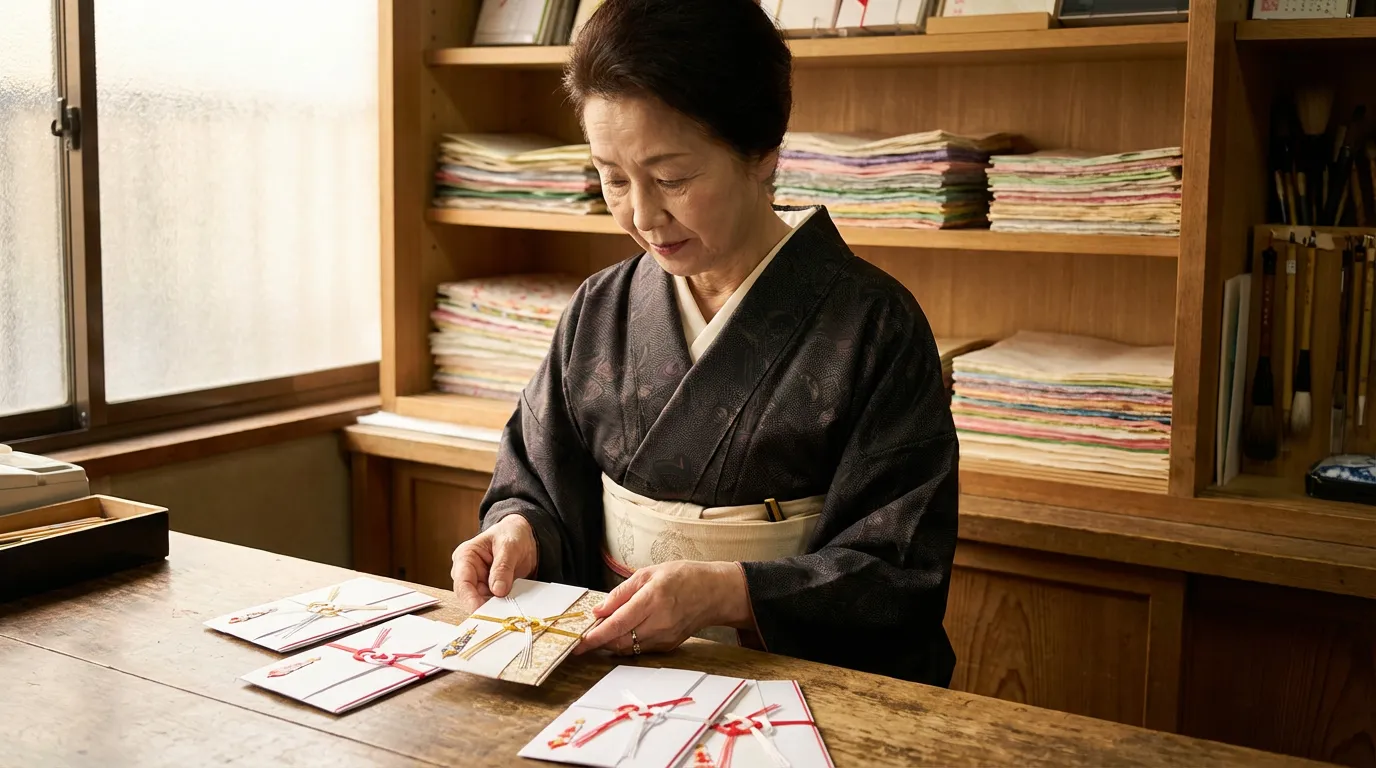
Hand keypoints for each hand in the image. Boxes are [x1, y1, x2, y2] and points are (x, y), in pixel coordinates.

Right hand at [450, 515, 537, 613]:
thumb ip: (503, 567)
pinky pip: (492, 604)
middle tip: (497, 617)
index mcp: (465, 556)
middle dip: (482, 607)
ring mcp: (478, 583)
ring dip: (492, 609)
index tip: (480, 610)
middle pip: (468, 596)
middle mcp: (468, 572)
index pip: (462, 581)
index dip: (469, 598)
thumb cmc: (511, 534)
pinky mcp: (490, 592)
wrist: (524, 536)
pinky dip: (500, 608)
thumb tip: (498, 590)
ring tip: (506, 614)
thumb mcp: (509, 545)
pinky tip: (509, 611)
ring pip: (480, 603)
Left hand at [575, 561, 751, 655]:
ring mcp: (665, 637)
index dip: (595, 636)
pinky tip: (624, 632)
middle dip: (599, 641)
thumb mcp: (648, 573)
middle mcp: (660, 622)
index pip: (618, 623)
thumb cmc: (683, 577)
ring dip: (612, 642)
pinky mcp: (669, 646)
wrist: (714, 592)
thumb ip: (621, 592)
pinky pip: (641, 649)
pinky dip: (627, 643)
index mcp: (653, 599)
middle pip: (620, 641)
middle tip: (586, 635)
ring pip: (629, 648)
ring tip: (604, 630)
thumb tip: (598, 610)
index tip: (578, 643)